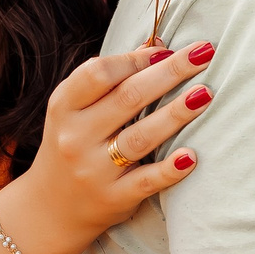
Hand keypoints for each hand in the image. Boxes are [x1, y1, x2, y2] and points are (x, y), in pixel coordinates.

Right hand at [0, 42, 216, 253]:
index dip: (136, 59)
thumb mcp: (77, 109)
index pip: (100, 73)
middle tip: (204, 54)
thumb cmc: (73, 144)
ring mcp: (93, 170)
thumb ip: (111, 78)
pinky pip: (147, 181)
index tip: (168, 50)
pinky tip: (191, 156)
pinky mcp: (113, 198)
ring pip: (141, 137)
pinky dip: (170, 169)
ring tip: (205, 95)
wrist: (50, 208)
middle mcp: (75, 136)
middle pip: (128, 98)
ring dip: (176, 114)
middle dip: (170, 73)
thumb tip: (157, 45)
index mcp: (64, 106)